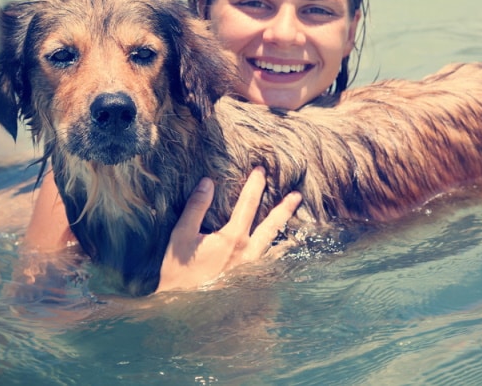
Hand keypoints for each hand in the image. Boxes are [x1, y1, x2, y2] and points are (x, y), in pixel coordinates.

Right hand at [156, 167, 301, 291]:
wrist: (182, 310)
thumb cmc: (179, 273)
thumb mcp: (181, 235)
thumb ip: (195, 207)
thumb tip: (208, 182)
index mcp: (232, 238)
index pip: (247, 204)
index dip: (255, 185)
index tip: (261, 170)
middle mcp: (248, 254)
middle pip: (272, 225)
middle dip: (284, 208)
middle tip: (297, 195)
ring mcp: (253, 271)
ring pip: (277, 249)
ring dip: (288, 235)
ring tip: (301, 228)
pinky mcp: (252, 284)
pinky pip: (272, 269)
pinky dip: (281, 260)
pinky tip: (285, 258)